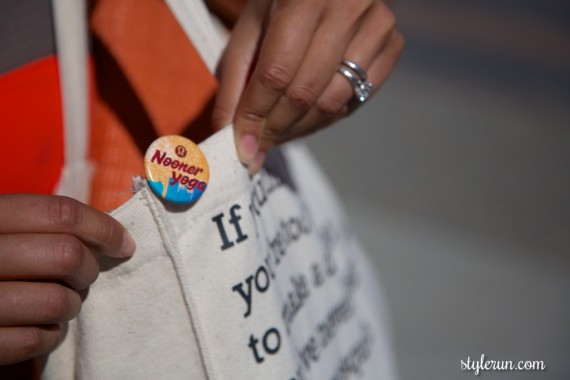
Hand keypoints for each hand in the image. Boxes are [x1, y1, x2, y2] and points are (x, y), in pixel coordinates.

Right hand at [0, 195, 134, 365]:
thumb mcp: (5, 230)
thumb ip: (44, 227)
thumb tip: (114, 238)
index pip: (60, 213)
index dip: (103, 228)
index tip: (124, 245)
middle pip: (66, 255)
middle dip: (89, 270)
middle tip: (83, 277)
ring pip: (57, 301)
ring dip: (71, 305)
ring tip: (59, 302)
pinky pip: (37, 340)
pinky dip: (51, 336)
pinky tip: (42, 327)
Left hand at [213, 0, 403, 172]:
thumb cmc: (284, 0)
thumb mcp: (252, 25)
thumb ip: (237, 77)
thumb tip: (229, 132)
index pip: (275, 73)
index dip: (255, 116)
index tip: (242, 148)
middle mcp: (347, 8)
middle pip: (304, 93)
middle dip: (275, 128)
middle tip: (258, 146)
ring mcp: (377, 27)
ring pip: (332, 103)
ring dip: (300, 129)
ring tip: (278, 135)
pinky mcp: (393, 45)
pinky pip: (356, 101)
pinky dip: (327, 119)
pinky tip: (306, 120)